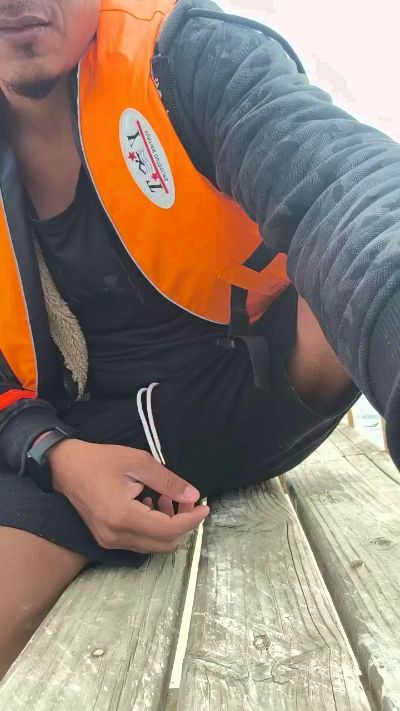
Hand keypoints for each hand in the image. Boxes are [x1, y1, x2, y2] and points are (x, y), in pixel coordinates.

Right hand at [48, 439, 208, 553]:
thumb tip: (193, 496)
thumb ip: (168, 481)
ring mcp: (109, 541)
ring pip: (153, 546)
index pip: (169, 530)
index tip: (205, 506)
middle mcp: (116, 536)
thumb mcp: (139, 462)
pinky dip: (153, 528)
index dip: (192, 520)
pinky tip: (150, 504)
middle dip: (182, 524)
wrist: (66, 467)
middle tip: (184, 499)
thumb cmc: (101, 460)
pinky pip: (139, 542)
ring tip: (165, 498)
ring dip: (167, 527)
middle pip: (164, 544)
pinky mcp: (106, 540)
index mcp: (123, 517)